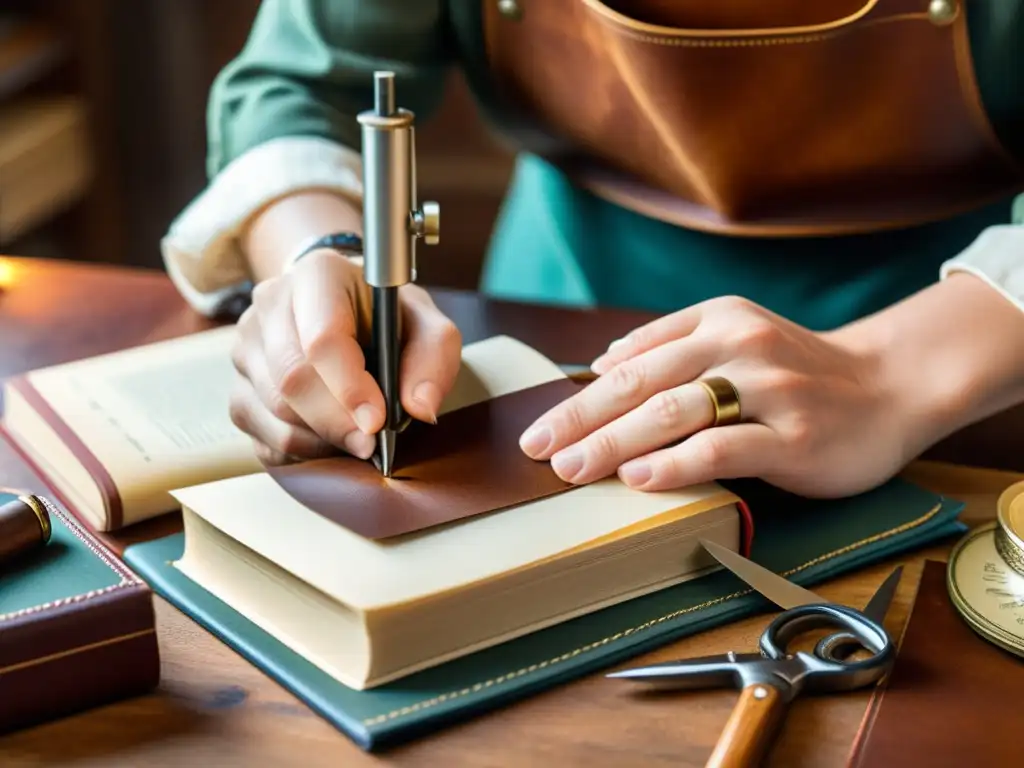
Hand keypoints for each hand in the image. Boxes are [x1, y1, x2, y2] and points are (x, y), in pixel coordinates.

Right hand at [229, 249, 461, 464]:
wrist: (343, 309)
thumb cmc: (386, 317)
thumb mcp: (426, 324)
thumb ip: (434, 358)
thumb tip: (421, 406)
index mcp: (318, 275)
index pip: (322, 339)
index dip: (350, 388)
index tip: (378, 420)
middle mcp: (269, 304)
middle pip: (291, 379)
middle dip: (335, 422)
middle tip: (370, 442)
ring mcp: (246, 347)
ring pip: (272, 411)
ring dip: (320, 438)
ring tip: (356, 437)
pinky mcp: (237, 388)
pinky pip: (262, 436)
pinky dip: (301, 452)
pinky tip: (330, 440)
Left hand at [518, 295, 912, 497]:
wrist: (889, 386)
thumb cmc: (798, 372)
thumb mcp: (735, 338)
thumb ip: (670, 345)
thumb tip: (601, 363)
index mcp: (716, 319)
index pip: (630, 361)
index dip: (578, 397)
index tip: (538, 429)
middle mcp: (738, 345)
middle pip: (640, 384)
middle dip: (579, 420)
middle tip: (536, 450)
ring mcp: (768, 389)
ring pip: (673, 413)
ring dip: (613, 442)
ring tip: (571, 468)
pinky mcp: (794, 435)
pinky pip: (723, 447)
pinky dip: (675, 464)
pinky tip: (638, 479)